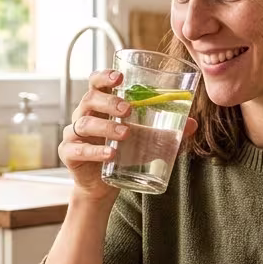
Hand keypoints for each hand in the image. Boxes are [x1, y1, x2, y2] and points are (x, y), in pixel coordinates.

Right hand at [60, 69, 196, 202]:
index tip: (119, 77)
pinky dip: (94, 152)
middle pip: (89, 99)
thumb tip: (192, 124)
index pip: (96, 83)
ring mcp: (75, 135)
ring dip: (106, 127)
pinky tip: (110, 154)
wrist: (103, 187)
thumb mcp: (146, 142)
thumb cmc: (123, 156)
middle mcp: (84, 115)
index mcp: (100, 106)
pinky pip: (78, 150)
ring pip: (84, 123)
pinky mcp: (70, 155)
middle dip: (109, 101)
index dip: (104, 76)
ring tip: (126, 134)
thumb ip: (166, 133)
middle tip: (128, 109)